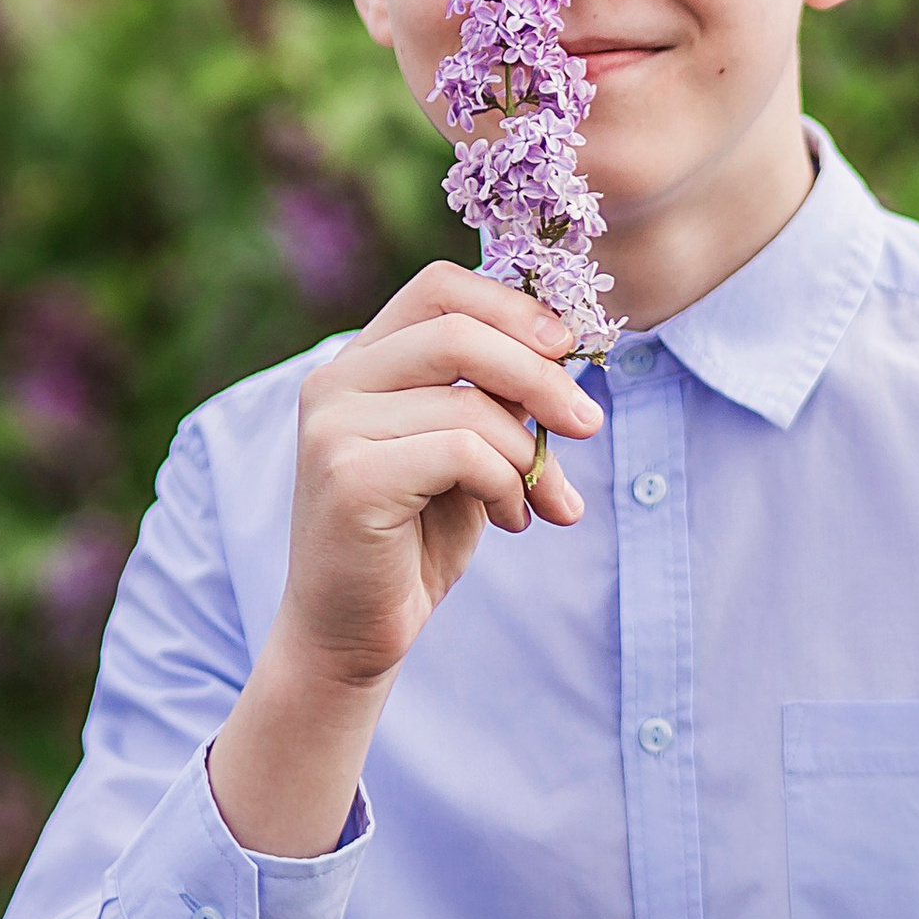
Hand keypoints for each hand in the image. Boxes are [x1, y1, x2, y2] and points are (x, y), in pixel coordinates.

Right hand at [272, 263, 603, 689]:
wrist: (352, 631)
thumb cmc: (415, 537)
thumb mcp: (466, 451)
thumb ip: (494, 396)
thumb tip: (567, 350)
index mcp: (360, 362)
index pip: (438, 287)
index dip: (512, 307)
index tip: (567, 348)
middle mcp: (334, 382)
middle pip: (460, 332)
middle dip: (541, 376)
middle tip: (586, 424)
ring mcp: (332, 428)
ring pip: (472, 403)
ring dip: (528, 455)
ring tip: (541, 499)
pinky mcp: (349, 478)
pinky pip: (463, 453)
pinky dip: (507, 486)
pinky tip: (512, 520)